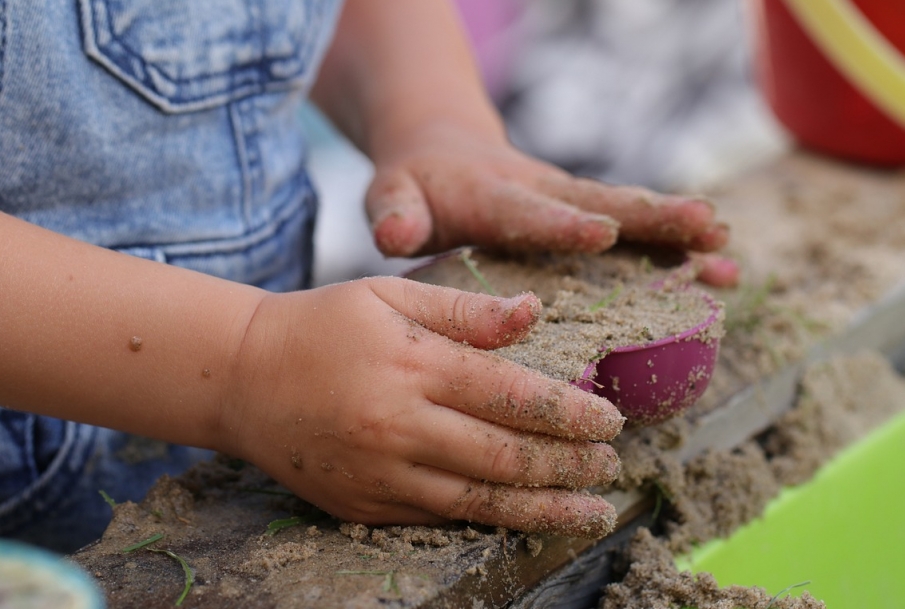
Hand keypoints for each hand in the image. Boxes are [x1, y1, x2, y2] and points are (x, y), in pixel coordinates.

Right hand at [221, 277, 624, 536]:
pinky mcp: (363, 505)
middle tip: (610, 464)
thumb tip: (535, 313)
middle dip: (569, 465)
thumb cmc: (323, 325)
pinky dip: (489, 521)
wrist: (242, 377)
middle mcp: (399, 424)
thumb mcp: (390, 294)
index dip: (571, 413)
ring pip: (480, 501)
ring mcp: (380, 473)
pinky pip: (439, 518)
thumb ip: (465, 309)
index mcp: (413, 363)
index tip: (611, 420)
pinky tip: (524, 518)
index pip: (513, 395)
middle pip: (506, 456)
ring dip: (544, 509)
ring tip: (592, 511)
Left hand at [366, 122, 737, 286]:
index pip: (529, 212)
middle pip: (602, 203)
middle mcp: (542, 194)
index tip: (602, 232)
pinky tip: (720, 269)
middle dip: (652, 218)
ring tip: (728, 253)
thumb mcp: (393, 195)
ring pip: (629, 216)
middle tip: (705, 227)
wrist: (443, 149)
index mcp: (493, 197)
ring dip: (678, 234)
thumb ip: (395, 213)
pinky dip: (675, 248)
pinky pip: (634, 230)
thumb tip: (395, 233)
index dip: (563, 224)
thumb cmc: (416, 185)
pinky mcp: (584, 213)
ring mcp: (569, 203)